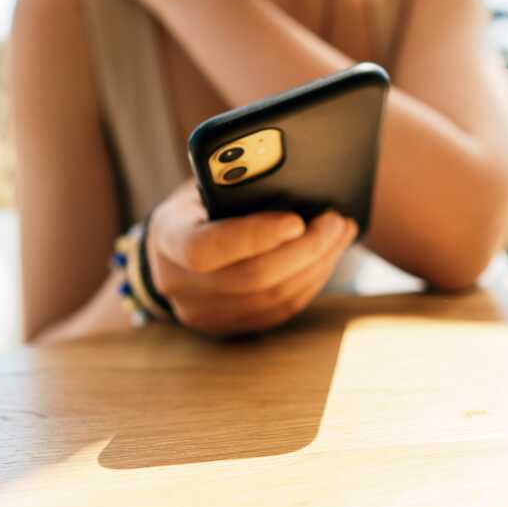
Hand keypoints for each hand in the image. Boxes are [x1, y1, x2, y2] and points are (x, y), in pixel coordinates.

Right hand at [145, 180, 357, 338]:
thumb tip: (295, 179)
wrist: (174, 248)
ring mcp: (204, 313)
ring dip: (316, 265)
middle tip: (335, 222)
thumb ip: (236, 184)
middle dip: (304, 249)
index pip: (205, 249)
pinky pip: (280, 311)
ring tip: (339, 234)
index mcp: (168, 238)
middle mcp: (179, 283)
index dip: (254, 237)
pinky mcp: (230, 327)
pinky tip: (327, 257)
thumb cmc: (199, 203)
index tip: (297, 221)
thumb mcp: (204, 183)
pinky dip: (310, 282)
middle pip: (252, 278)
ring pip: (273, 299)